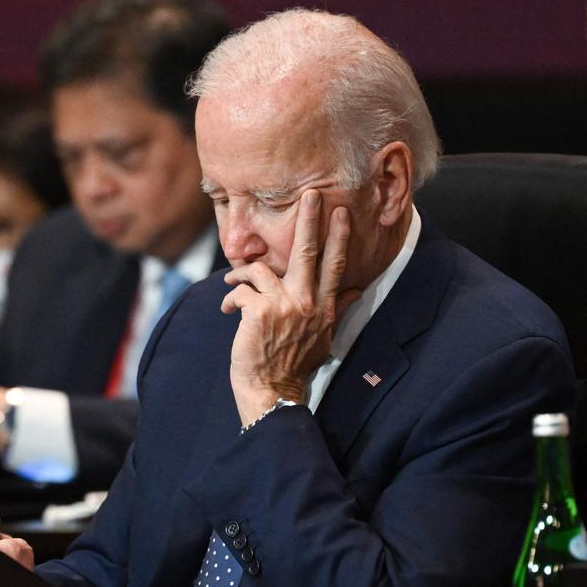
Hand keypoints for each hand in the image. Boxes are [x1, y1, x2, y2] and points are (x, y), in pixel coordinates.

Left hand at [221, 190, 359, 424]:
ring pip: (260, 269)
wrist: (272, 392)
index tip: (340, 212)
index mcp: (323, 307)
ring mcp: (283, 306)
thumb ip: (338, 309)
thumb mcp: (325, 338)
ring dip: (241, 274)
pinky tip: (227, 310)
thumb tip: (358, 289)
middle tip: (311, 194)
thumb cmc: (294, 366)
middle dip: (309, 220)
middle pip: (308, 252)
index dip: (338, 237)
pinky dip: (230, 298)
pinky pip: (241, 289)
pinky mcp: (258, 312)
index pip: (335, 266)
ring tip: (231, 283)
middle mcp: (307, 303)